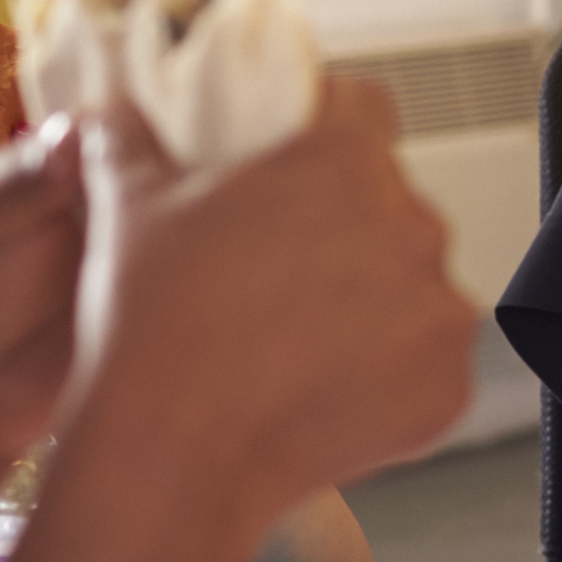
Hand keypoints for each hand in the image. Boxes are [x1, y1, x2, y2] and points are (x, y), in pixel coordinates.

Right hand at [54, 81, 479, 521]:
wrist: (173, 455)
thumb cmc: (154, 325)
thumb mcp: (126, 205)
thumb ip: (126, 138)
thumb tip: (112, 115)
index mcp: (347, 161)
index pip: (363, 107)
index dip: (324, 121)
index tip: (296, 149)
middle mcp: (415, 225)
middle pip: (388, 204)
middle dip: (342, 225)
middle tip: (275, 263)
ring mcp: (441, 312)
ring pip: (413, 286)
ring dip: (371, 302)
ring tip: (292, 336)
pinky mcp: (449, 387)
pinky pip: (426, 365)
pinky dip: (387, 375)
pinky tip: (321, 387)